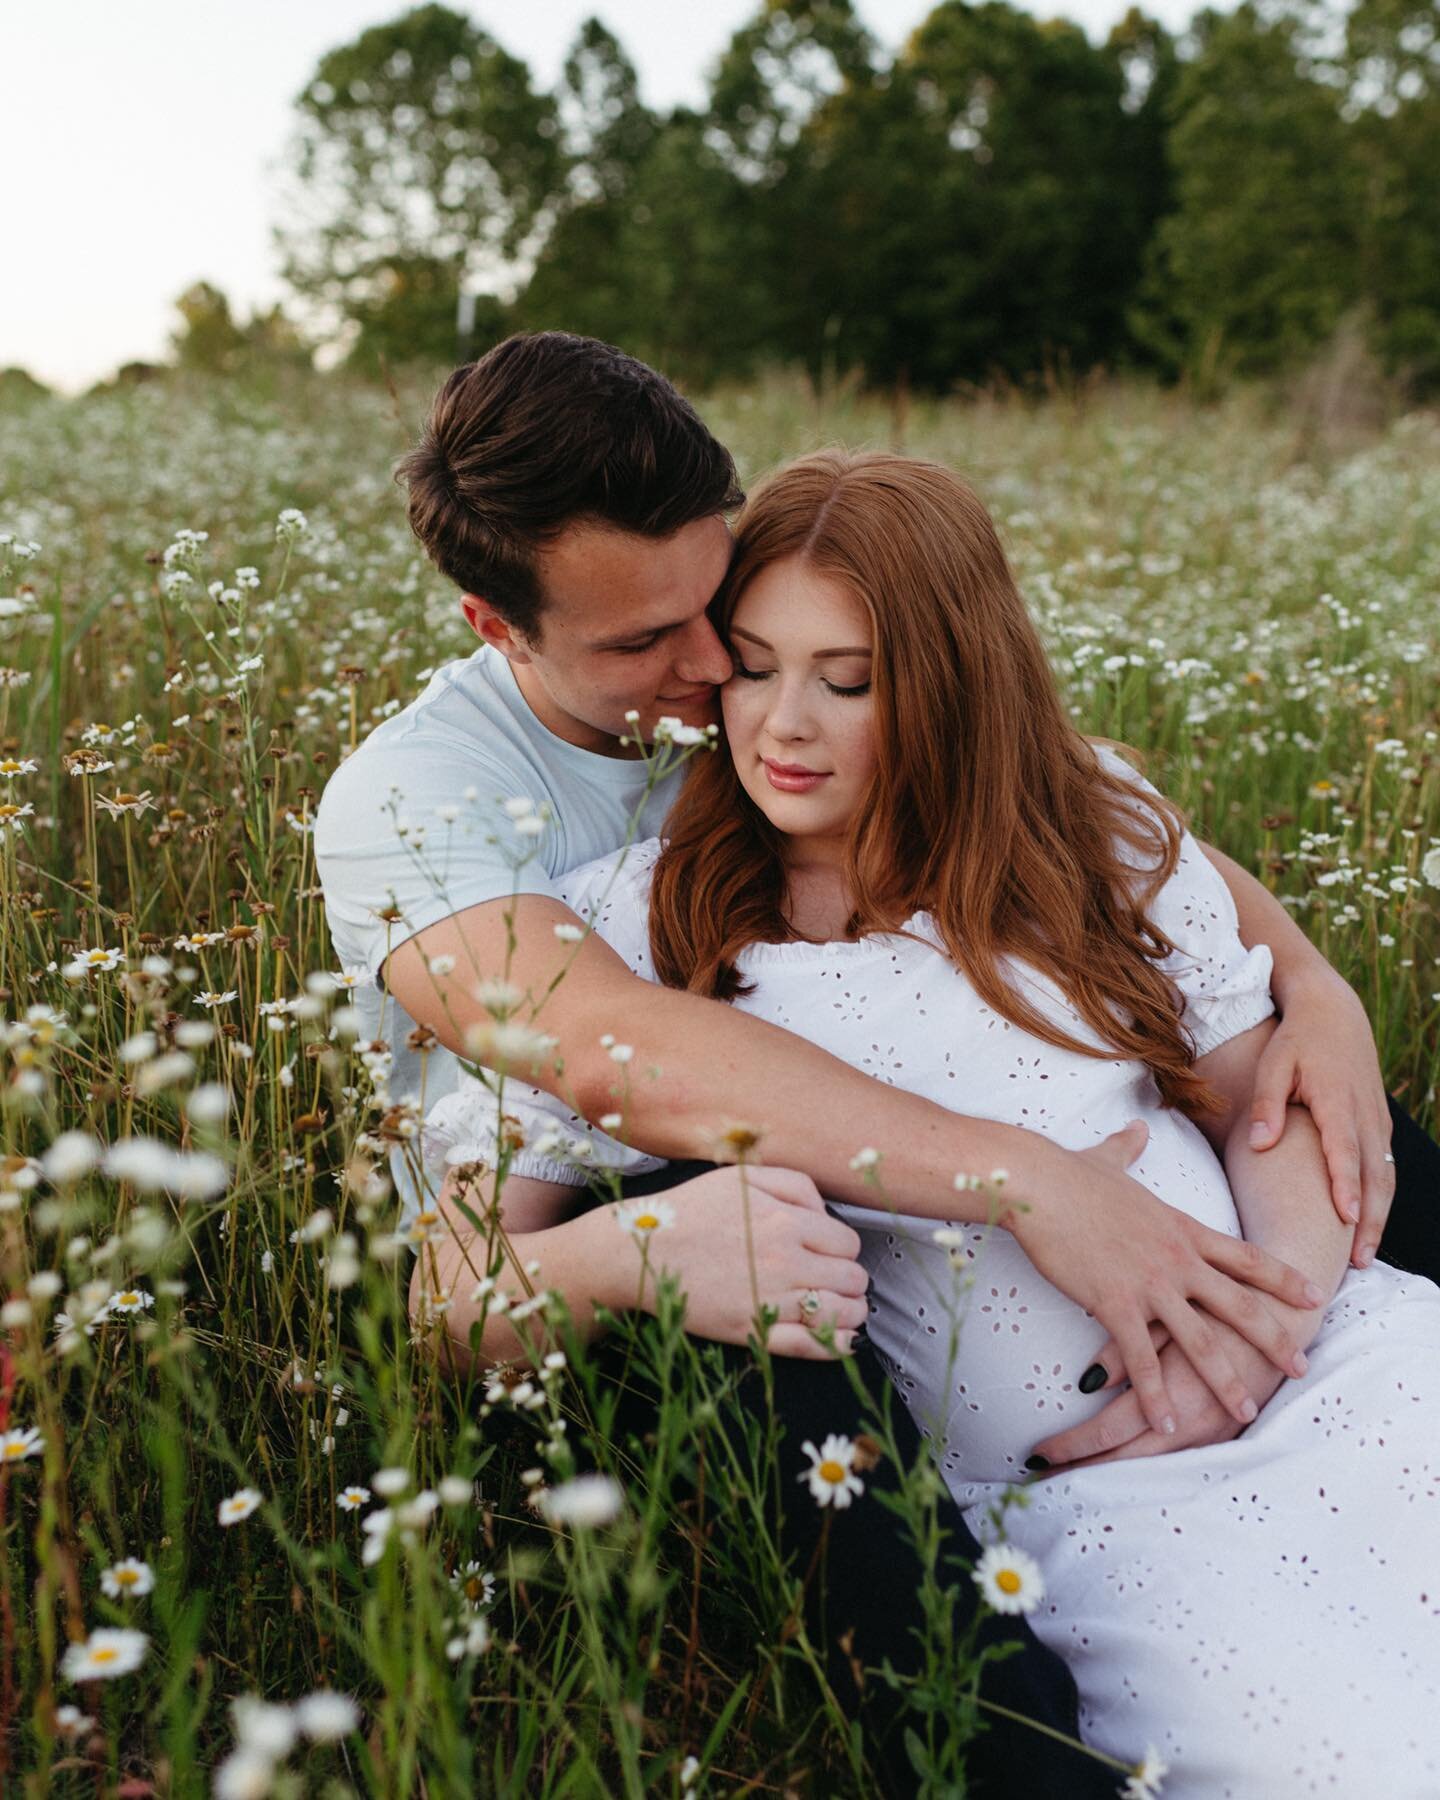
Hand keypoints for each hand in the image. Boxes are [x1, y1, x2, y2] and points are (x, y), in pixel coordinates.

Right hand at [634, 1164, 869, 1359]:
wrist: (640, 1250)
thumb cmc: (689, 1211)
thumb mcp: (742, 1177)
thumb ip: (793, 1185)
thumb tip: (826, 1211)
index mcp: (786, 1221)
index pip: (847, 1243)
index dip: (844, 1250)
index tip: (833, 1254)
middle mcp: (785, 1260)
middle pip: (851, 1279)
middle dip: (851, 1281)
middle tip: (838, 1282)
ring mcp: (770, 1298)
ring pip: (840, 1313)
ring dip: (851, 1313)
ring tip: (845, 1310)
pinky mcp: (751, 1330)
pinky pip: (809, 1346)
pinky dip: (835, 1347)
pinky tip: (843, 1342)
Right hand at [1013, 1122, 1323, 1438]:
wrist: (1041, 1184)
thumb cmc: (1069, 1173)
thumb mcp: (1110, 1159)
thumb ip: (1129, 1149)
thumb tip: (1136, 1129)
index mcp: (1181, 1228)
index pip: (1244, 1257)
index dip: (1282, 1278)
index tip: (1312, 1296)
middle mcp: (1177, 1259)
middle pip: (1240, 1305)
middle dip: (1274, 1339)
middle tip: (1299, 1367)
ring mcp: (1150, 1283)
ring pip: (1202, 1341)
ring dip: (1226, 1380)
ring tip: (1246, 1409)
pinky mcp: (1116, 1303)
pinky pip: (1143, 1359)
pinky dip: (1157, 1396)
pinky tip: (1168, 1424)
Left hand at [1025, 1323, 1285, 1472]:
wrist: (1286, 1311)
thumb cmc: (1220, 1303)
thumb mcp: (1167, 1320)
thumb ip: (1128, 1350)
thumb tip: (1090, 1381)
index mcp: (1173, 1389)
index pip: (1108, 1431)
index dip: (1070, 1446)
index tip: (1036, 1455)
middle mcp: (1194, 1421)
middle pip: (1126, 1456)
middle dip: (1083, 1467)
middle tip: (1044, 1477)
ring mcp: (1215, 1431)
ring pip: (1153, 1462)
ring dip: (1114, 1467)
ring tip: (1074, 1476)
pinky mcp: (1229, 1431)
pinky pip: (1182, 1456)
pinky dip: (1149, 1460)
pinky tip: (1126, 1464)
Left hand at [1248, 971, 1393, 1264]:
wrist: (1333, 1012)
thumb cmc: (1296, 1040)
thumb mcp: (1273, 1064)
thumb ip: (1267, 1105)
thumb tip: (1260, 1145)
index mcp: (1336, 1100)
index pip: (1344, 1150)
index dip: (1346, 1185)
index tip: (1346, 1217)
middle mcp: (1364, 1114)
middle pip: (1373, 1175)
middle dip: (1369, 1220)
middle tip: (1356, 1261)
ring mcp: (1377, 1119)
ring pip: (1385, 1175)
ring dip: (1379, 1216)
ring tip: (1363, 1254)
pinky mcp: (1379, 1122)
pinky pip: (1385, 1166)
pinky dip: (1380, 1197)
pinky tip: (1368, 1224)